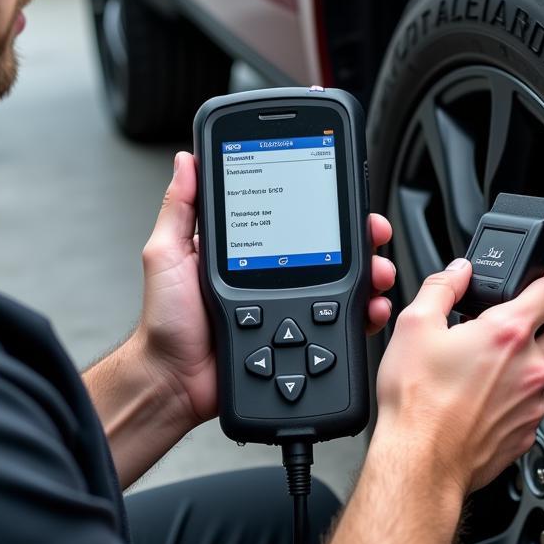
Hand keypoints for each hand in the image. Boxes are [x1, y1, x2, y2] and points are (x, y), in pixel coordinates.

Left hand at [137, 151, 396, 426]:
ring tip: (377, 272)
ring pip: (341, 282)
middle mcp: (270, 272)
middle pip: (326, 246)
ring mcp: (286, 303)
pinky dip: (361, 313)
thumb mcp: (166, 254)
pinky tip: (369, 307)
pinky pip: (339, 323)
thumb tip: (187, 161)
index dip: (319, 203)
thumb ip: (179, 208)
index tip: (340, 193)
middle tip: (373, 234)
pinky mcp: (297, 334)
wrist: (175, 382)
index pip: (289, 216)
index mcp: (243, 248)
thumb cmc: (167, 323)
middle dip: (358, 237)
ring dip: (368, 273)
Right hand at [375, 260, 543, 495]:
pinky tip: (483, 398)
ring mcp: (533, 403)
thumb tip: (458, 271)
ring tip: (487, 368)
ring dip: (526, 364)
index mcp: (507, 333)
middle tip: (509, 326)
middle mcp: (530, 367)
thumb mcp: (414, 325)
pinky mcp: (526, 432)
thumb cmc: (417, 399)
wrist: (421, 460)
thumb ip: (442, 287)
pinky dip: (516, 397)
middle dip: (541, 324)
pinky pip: (532, 405)